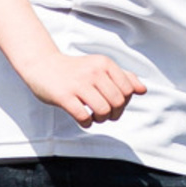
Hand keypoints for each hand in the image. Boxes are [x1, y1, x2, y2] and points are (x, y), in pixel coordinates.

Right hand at [24, 50, 145, 125]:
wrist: (42, 65)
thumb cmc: (76, 70)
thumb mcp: (100, 67)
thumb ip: (123, 77)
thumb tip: (143, 90)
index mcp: (104, 64)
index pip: (128, 90)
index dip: (124, 103)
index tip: (113, 104)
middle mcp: (93, 71)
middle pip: (117, 102)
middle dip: (114, 113)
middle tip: (104, 113)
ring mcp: (78, 84)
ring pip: (103, 111)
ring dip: (101, 119)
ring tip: (94, 116)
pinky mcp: (63, 96)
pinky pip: (84, 117)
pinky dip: (87, 123)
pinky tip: (83, 119)